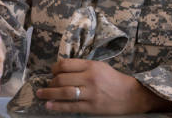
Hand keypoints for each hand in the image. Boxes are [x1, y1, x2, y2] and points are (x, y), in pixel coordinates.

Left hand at [35, 59, 171, 114]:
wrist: (131, 95)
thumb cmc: (114, 80)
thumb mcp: (100, 67)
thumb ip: (83, 67)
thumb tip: (63, 69)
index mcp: (91, 66)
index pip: (66, 64)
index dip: (55, 68)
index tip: (52, 72)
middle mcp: (89, 78)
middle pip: (62, 78)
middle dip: (50, 82)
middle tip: (46, 84)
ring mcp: (90, 93)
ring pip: (64, 92)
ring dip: (49, 93)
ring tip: (41, 94)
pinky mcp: (91, 107)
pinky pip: (71, 106)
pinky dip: (57, 106)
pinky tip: (49, 105)